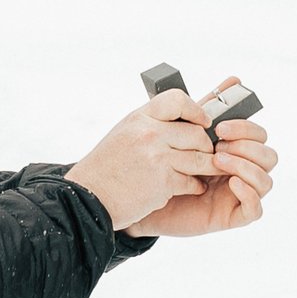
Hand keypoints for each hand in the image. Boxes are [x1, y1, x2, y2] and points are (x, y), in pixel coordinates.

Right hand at [66, 89, 220, 232]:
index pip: (177, 100)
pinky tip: (194, 187)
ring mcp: (157, 157)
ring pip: (200, 158)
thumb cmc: (106, 168)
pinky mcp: (163, 182)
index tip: (203, 122)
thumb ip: (150, 125)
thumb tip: (181, 123)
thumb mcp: (124, 133)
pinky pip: (192, 181)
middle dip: (206, 146)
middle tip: (206, 153)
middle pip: (196, 133)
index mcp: (139, 118)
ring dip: (207, 167)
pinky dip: (196, 186)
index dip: (196, 110)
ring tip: (206, 170)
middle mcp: (149, 133)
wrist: (89, 197)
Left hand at [130, 77, 275, 239]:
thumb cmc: (166, 162)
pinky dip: (249, 194)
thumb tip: (235, 79)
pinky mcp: (233, 215)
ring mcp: (240, 194)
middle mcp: (243, 171)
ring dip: (246, 167)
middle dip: (248, 147)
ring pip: (266, 181)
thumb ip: (210, 107)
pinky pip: (255, 209)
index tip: (220, 127)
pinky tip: (231, 183)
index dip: (246, 128)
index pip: (259, 135)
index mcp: (236, 149)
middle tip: (219, 146)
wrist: (142, 194)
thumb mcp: (186, 131)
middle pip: (269, 156)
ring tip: (218, 162)